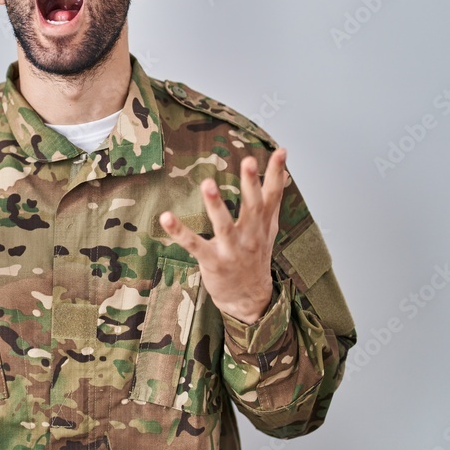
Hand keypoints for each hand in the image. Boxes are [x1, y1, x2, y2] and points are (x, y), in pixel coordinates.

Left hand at [158, 148, 288, 323]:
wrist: (248, 299)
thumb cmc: (256, 256)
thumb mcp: (268, 228)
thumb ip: (274, 199)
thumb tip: (284, 171)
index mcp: (262, 224)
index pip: (273, 195)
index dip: (276, 173)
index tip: (281, 151)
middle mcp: (250, 235)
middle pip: (252, 206)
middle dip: (250, 184)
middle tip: (248, 161)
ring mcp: (231, 250)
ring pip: (224, 225)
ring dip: (216, 205)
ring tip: (208, 184)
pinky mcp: (212, 261)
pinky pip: (194, 245)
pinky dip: (179, 232)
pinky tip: (165, 217)